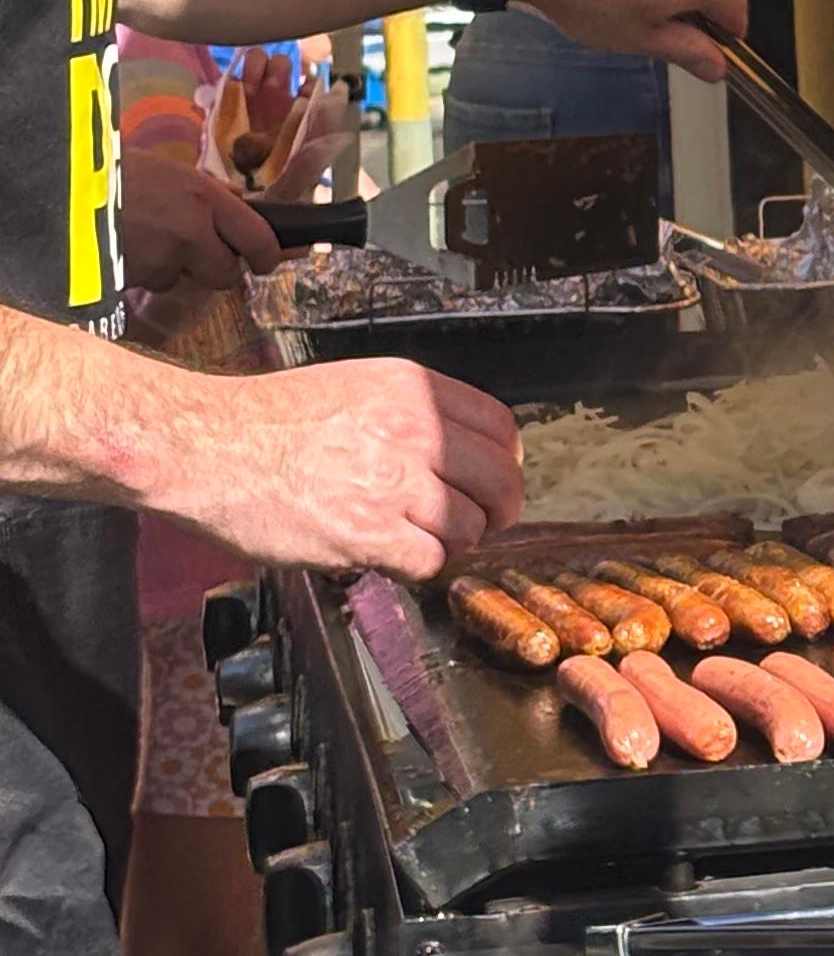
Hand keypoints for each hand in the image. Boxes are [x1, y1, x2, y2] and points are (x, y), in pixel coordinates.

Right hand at [119, 148, 281, 295]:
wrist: (59, 188)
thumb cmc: (115, 171)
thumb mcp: (170, 172)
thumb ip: (208, 195)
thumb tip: (245, 209)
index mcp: (203, 197)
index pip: (258, 239)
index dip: (268, 256)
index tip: (267, 260)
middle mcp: (190, 231)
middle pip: (226, 274)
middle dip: (215, 268)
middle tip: (197, 252)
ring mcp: (161, 259)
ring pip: (182, 279)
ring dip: (171, 267)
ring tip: (143, 237)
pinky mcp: (134, 281)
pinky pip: (149, 284)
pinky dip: (141, 273)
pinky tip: (124, 247)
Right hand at [148, 358, 523, 578]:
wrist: (207, 445)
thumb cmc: (268, 419)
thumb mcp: (356, 387)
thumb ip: (413, 414)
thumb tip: (461, 452)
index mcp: (413, 389)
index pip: (501, 428)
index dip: (505, 464)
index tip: (493, 482)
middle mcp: (412, 430)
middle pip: (499, 482)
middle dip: (495, 511)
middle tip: (475, 524)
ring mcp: (391, 482)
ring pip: (468, 528)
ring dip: (450, 543)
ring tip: (417, 540)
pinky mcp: (365, 532)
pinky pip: (428, 562)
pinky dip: (417, 568)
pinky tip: (390, 557)